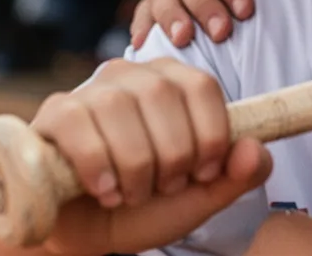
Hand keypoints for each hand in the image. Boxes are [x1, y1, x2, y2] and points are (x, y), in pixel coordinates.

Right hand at [32, 57, 271, 254]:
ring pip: (118, 107)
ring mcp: (91, 90)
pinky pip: (77, 123)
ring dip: (134, 164)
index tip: (203, 173)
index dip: (209, 133)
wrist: (85, 234)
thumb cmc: (145, 206)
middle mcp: (133, 76)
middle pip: (162, 94)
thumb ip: (236, 175)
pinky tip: (106, 190)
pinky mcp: (55, 113)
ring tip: (132, 194)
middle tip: (164, 188)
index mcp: (173, 83)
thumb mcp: (199, 197)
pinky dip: (98, 163)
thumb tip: (256, 149)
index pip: (201, 86)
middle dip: (172, 153)